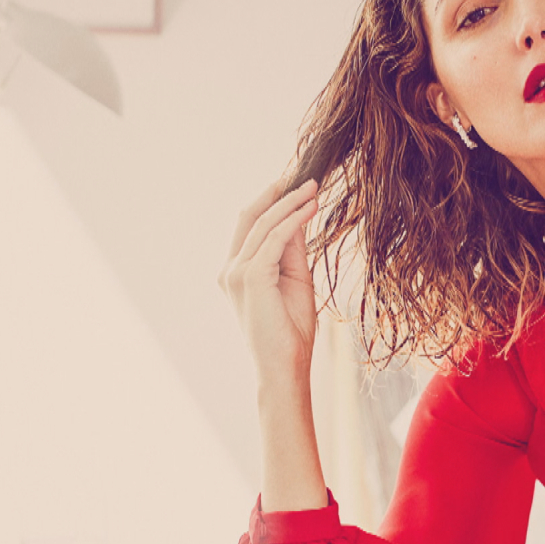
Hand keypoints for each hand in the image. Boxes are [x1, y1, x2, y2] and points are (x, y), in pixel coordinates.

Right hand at [218, 177, 320, 382]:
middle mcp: (230, 269)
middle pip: (251, 217)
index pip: (251, 226)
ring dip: (290, 202)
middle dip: (276, 193)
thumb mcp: (295, 280)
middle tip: (302, 176)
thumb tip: (298, 215)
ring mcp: (236, 273)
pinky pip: (274, 238)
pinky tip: (310, 208)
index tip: (297, 185)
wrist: (285, 367)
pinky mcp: (251, 278)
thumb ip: (292, 249)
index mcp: (237, 271)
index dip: (272, 202)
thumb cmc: (291, 331)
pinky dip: (293, 220)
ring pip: (263, 224)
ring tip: (313, 188)